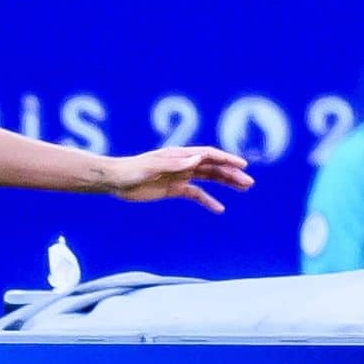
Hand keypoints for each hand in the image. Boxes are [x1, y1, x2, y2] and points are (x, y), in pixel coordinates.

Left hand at [108, 147, 252, 212]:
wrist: (114, 181)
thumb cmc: (130, 171)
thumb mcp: (151, 167)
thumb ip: (174, 163)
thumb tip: (197, 158)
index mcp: (179, 155)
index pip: (208, 155)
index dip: (226, 159)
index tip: (242, 165)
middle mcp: (182, 163)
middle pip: (213, 167)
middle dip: (231, 173)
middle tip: (249, 183)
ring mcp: (179, 176)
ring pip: (208, 179)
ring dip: (225, 183)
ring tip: (244, 189)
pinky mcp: (173, 188)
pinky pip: (195, 194)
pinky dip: (208, 200)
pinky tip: (220, 208)